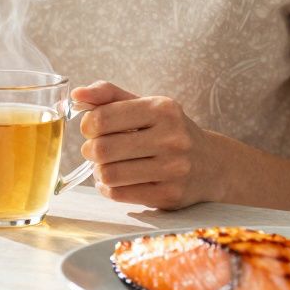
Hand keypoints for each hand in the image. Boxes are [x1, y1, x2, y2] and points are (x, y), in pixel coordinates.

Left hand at [74, 82, 223, 209]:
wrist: (212, 165)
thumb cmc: (168, 131)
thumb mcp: (145, 105)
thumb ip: (109, 95)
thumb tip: (77, 93)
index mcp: (163, 109)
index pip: (102, 118)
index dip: (87, 125)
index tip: (92, 129)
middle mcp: (172, 138)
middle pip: (102, 149)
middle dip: (90, 150)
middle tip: (95, 150)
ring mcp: (173, 169)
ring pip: (108, 174)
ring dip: (99, 171)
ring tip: (107, 166)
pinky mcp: (169, 195)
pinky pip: (119, 194)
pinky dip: (108, 188)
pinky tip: (116, 181)